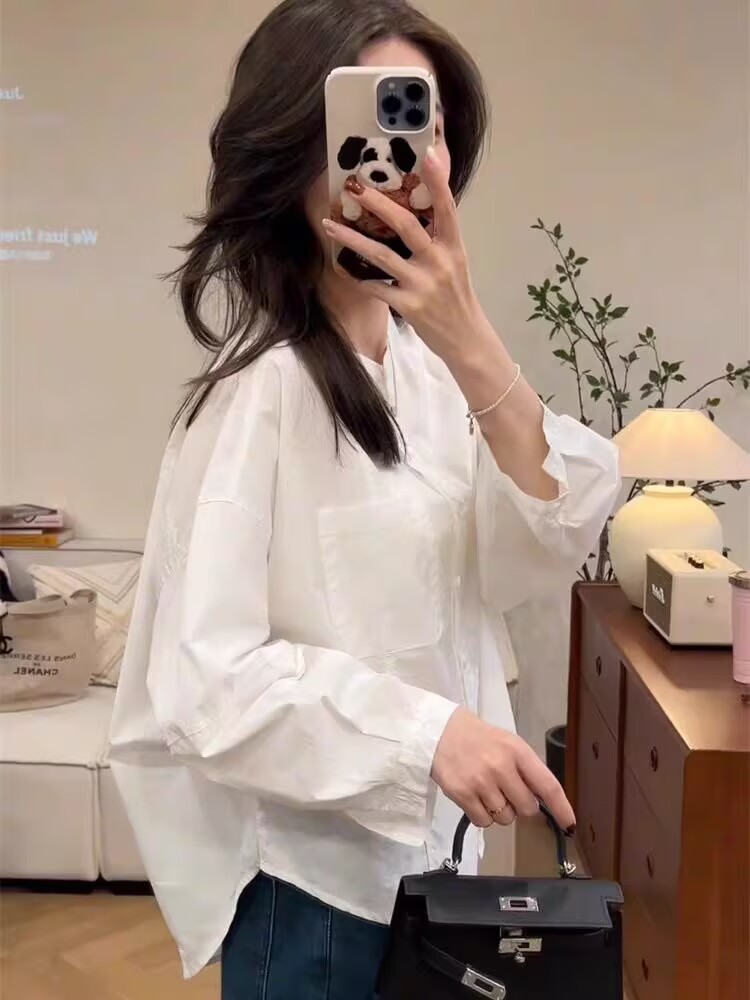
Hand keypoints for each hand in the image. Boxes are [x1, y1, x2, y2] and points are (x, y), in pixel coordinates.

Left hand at [322, 147, 484, 364]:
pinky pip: (375, 287)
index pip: (447, 208)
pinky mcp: (409, 306)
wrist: (466, 339)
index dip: (438, 181)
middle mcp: (439, 262)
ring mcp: (422, 285)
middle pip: (407, 226)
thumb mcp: (454, 262)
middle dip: (379, 205)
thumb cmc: (456, 297)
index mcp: (453, 247)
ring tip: (330, 226)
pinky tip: (339, 266)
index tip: (427, 153)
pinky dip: (356, 276)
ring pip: (382, 256)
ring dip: (352, 240)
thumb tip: (416, 209)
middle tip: (356, 189)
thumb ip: (438, 237)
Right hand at [431, 707, 575, 831]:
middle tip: (507, 792)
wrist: (441, 732)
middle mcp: (501, 767)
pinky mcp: (462, 795)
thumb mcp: (509, 744)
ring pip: (505, 818)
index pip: (548, 785)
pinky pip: (483, 821)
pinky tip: (475, 797)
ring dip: (499, 811)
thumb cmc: (479, 739)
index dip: (561, 808)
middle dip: (521, 805)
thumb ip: (527, 770)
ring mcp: (481, 782)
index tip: (569, 824)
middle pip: (527, 809)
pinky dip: (481, 815)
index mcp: (518, 752)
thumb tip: (543, 801)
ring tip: (487, 790)